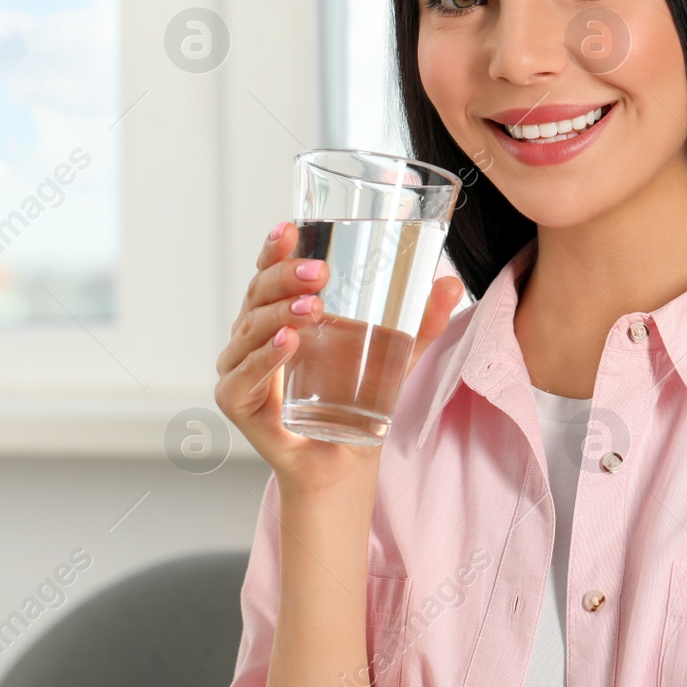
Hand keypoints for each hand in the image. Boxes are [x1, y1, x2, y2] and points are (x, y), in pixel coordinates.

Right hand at [213, 220, 465, 499]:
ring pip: (250, 328)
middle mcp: (252, 332)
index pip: (270, 270)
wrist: (341, 459)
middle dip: (286, 276)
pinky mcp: (235, 401)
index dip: (276, 247)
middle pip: (258, 292)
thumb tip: (451, 284)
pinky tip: (286, 343)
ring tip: (312, 309)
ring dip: (279, 313)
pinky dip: (264, 357)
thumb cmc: (354, 398)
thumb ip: (420, 323)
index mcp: (279, 310)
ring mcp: (238, 366)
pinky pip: (243, 374)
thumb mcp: (394, 355)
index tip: (292, 227)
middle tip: (321, 273)